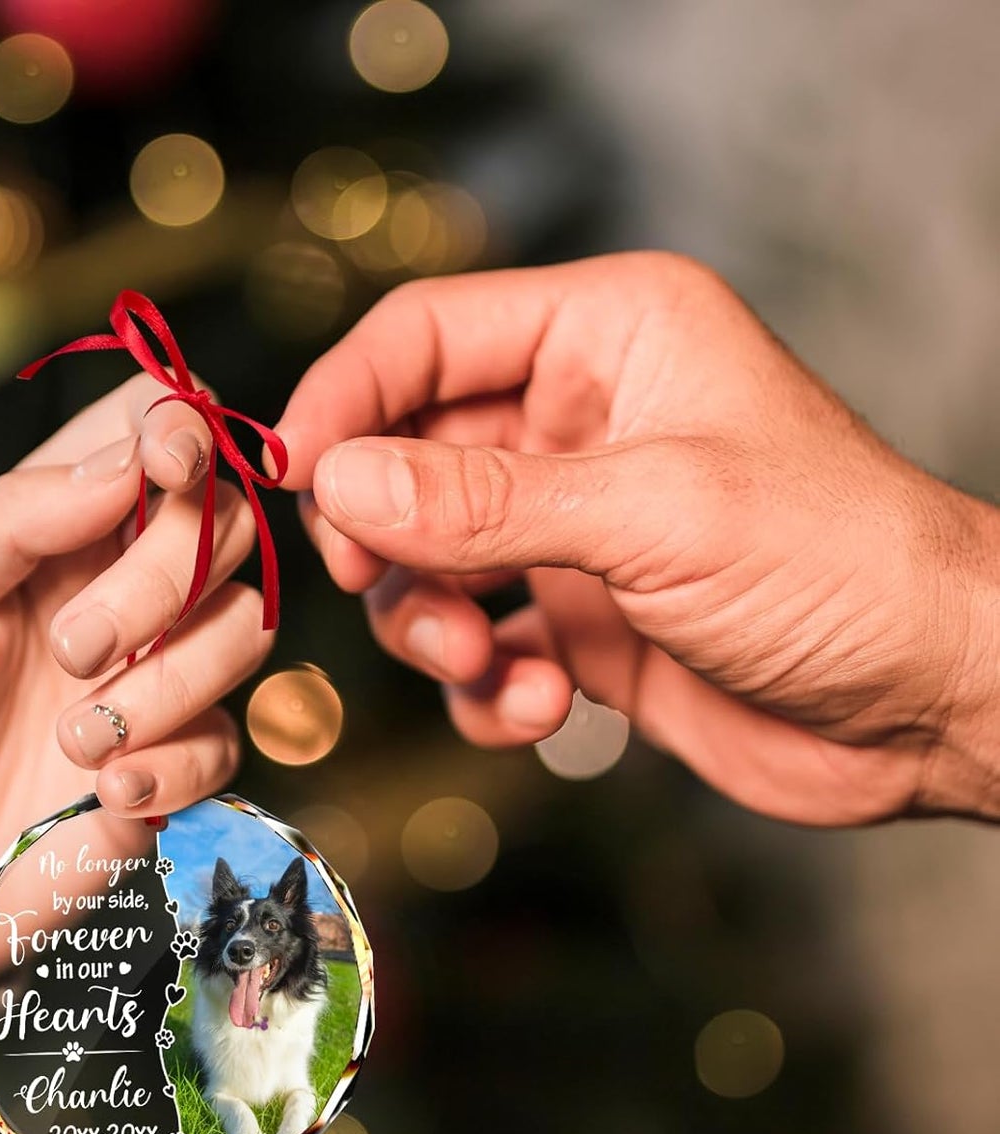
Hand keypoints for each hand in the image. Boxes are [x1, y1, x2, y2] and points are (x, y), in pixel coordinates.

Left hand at [0, 375, 270, 996]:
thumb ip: (7, 520)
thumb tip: (127, 458)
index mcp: (49, 532)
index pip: (149, 433)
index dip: (183, 427)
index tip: (169, 463)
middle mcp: (117, 591)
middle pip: (224, 523)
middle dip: (165, 576)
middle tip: (72, 649)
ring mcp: (154, 679)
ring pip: (245, 627)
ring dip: (167, 683)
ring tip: (72, 742)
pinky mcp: (176, 765)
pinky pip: (226, 740)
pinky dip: (169, 765)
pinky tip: (100, 795)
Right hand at [278, 253, 999, 824]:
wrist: (928, 706)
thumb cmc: (839, 566)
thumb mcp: (652, 515)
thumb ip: (483, 501)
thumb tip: (338, 479)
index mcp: (606, 337)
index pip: (425, 337)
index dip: (345, 401)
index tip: (289, 478)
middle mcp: (577, 424)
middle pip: (406, 458)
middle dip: (387, 535)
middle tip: (382, 586)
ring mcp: (572, 528)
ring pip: (428, 561)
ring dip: (432, 622)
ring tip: (483, 663)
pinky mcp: (576, 621)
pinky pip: (478, 646)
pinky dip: (483, 688)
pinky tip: (537, 711)